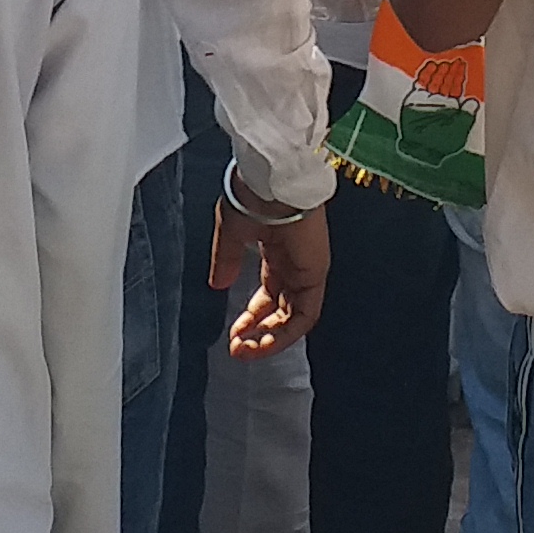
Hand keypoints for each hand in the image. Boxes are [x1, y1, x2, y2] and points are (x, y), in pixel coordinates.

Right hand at [212, 195, 329, 357]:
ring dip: (271, 339)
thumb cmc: (250, 196)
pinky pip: (305, 315)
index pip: (268, 296)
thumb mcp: (231, 232)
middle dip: (259, 334)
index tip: (233, 335)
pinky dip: (287, 333)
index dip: (251, 318)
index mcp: (275, 251)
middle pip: (281, 311)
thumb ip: (226, 260)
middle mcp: (293, 264)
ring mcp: (306, 269)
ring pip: (294, 318)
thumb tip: (218, 285)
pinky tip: (265, 343)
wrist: (270, 181)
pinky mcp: (315, 274)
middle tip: (238, 349)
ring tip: (246, 351)